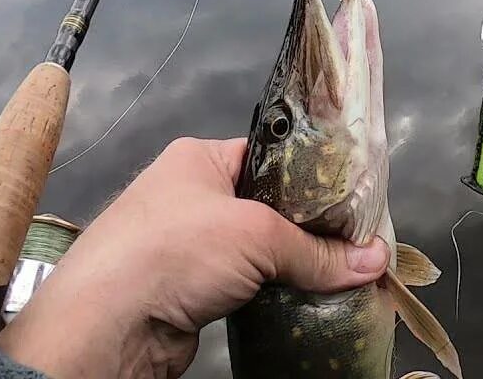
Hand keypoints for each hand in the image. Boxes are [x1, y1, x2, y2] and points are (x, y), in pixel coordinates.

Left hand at [0, 137, 389, 378]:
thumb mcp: (257, 236)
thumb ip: (317, 250)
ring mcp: (189, 245)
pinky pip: (246, 283)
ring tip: (341, 270)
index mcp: (198, 158)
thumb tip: (372, 261)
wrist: (109, 326)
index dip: (311, 176)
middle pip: (268, 207)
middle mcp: (191, 195)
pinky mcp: (191, 290)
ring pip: (259, 250)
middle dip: (309, 227)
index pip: (269, 157)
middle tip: (355, 240)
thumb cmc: (173, 251)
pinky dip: (273, 291)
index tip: (353, 197)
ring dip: (292, 264)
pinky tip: (306, 297)